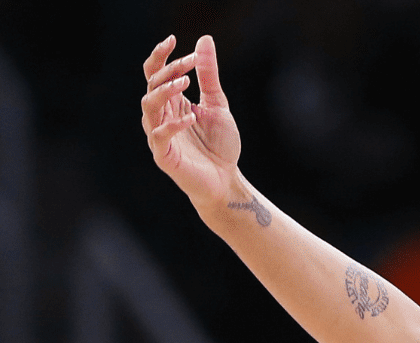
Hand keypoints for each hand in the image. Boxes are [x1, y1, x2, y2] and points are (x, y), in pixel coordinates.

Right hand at [140, 35, 242, 206]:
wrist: (225, 181)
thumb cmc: (219, 145)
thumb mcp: (217, 104)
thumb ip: (208, 76)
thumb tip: (204, 40)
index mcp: (171, 102)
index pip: (155, 73)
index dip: (161, 56)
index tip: (174, 40)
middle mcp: (160, 116)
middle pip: (152, 85)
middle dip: (168, 71)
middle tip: (188, 63)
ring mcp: (159, 135)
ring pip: (149, 107)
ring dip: (165, 92)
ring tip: (185, 83)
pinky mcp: (164, 155)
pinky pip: (160, 136)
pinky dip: (174, 124)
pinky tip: (191, 116)